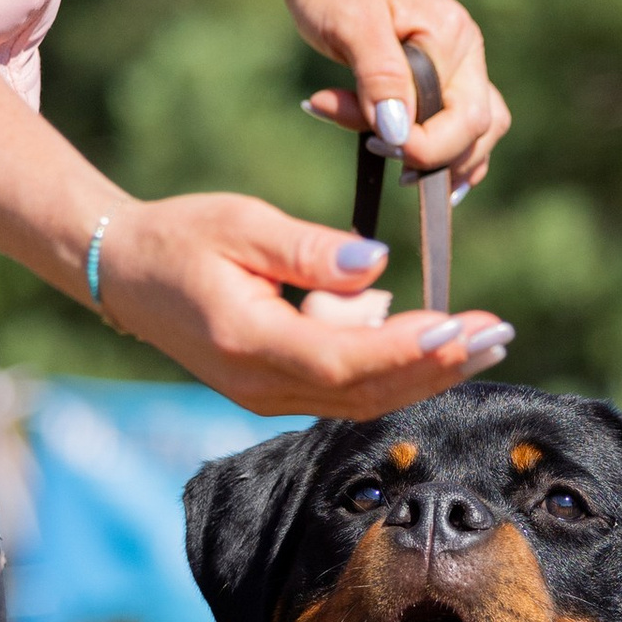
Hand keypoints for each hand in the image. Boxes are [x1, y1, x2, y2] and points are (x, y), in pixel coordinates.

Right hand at [98, 193, 513, 418]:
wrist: (124, 273)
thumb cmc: (180, 237)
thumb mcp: (241, 223)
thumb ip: (309, 249)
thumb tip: (377, 269)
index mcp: (247, 342)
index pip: (342, 358)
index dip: (405, 350)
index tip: (459, 327)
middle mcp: (259, 385)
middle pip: (365, 391)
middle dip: (437, 365)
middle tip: (498, 335)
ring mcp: (267, 396)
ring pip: (362, 399)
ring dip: (426, 372)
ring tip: (484, 340)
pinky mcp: (276, 391)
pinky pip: (347, 391)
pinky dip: (394, 371)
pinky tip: (434, 345)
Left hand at [275, 0, 509, 194]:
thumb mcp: (352, 27)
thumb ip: (380, 78)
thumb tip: (399, 134)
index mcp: (453, 38)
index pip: (464, 116)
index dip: (426, 145)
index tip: (374, 144)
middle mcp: (465, 54)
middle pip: (480, 128)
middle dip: (434, 157)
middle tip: (379, 155)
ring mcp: (455, 66)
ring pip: (477, 131)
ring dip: (444, 161)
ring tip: (402, 175)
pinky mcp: (438, 78)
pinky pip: (456, 125)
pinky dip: (441, 151)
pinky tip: (414, 167)